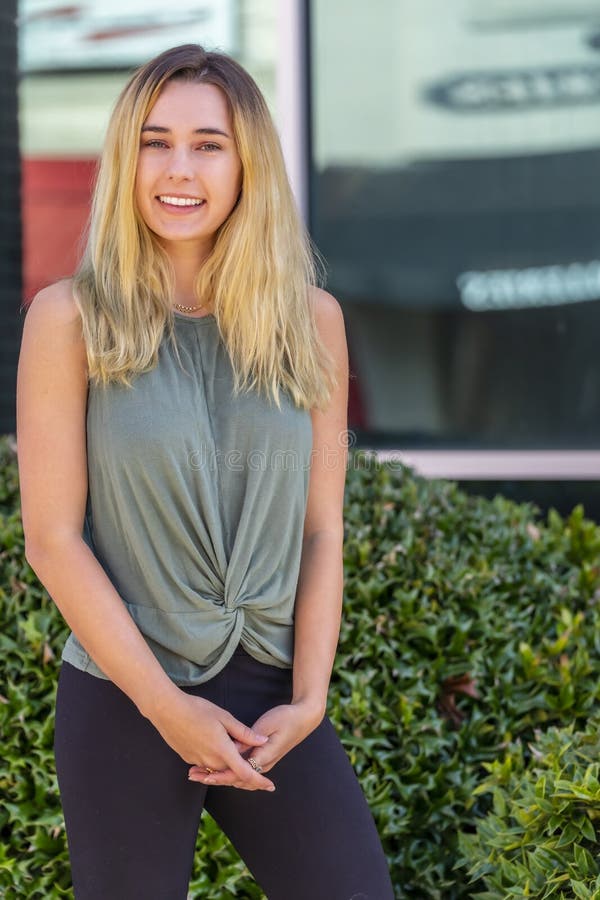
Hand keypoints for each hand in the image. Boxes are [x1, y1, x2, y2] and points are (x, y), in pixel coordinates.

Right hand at [151, 689, 276, 790]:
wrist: (167, 711)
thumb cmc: (197, 710)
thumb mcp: (224, 717)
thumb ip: (244, 733)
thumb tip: (262, 741)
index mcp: (222, 751)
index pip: (245, 773)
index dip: (259, 781)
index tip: (271, 786)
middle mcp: (211, 761)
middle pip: (232, 772)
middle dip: (243, 768)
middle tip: (253, 758)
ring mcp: (198, 761)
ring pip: (219, 768)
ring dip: (228, 763)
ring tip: (232, 747)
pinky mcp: (189, 758)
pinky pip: (207, 765)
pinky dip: (215, 760)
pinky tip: (215, 744)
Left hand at [187, 700, 323, 787]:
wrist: (303, 719)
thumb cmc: (286, 718)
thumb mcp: (268, 724)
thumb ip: (249, 738)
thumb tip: (235, 748)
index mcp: (263, 756)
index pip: (239, 772)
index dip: (221, 775)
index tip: (205, 775)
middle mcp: (263, 763)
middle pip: (235, 778)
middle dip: (213, 778)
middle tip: (193, 775)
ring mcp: (263, 762)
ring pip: (237, 776)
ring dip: (217, 776)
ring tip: (197, 773)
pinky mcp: (261, 757)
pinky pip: (241, 769)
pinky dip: (226, 771)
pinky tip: (213, 766)